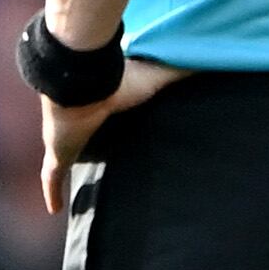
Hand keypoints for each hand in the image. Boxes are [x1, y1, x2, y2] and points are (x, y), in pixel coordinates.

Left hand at [37, 60, 179, 213]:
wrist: (82, 82)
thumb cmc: (120, 79)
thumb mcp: (159, 76)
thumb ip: (183, 70)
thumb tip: (216, 60)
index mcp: (104, 103)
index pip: (107, 116)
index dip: (109, 123)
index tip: (118, 134)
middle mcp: (82, 122)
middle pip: (84, 138)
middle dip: (87, 149)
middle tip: (100, 164)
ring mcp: (64, 140)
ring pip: (64, 158)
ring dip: (67, 170)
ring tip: (79, 189)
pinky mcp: (56, 156)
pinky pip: (52, 179)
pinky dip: (52, 192)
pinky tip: (54, 209)